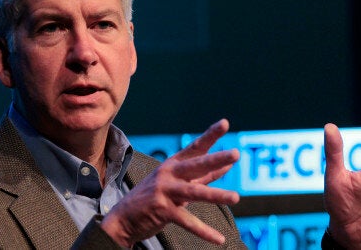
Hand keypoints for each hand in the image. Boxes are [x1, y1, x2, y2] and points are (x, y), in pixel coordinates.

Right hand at [100, 119, 239, 246]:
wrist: (124, 217)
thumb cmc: (155, 197)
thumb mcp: (178, 182)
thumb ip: (203, 175)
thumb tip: (227, 165)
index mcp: (173, 164)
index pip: (195, 147)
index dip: (210, 135)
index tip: (225, 123)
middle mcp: (169, 174)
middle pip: (196, 165)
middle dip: (216, 159)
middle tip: (235, 153)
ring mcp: (165, 192)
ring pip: (195, 192)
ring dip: (217, 195)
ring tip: (236, 197)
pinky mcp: (162, 211)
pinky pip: (188, 222)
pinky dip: (204, 231)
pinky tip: (219, 239)